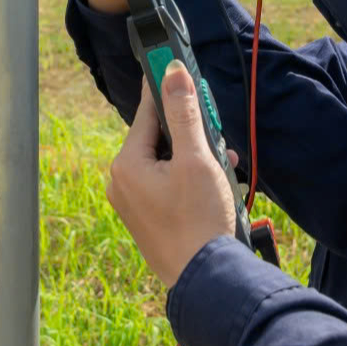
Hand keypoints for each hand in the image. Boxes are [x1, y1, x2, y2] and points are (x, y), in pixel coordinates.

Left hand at [107, 61, 237, 288]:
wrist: (206, 281)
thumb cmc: (200, 220)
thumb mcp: (196, 159)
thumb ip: (184, 112)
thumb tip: (172, 71)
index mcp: (126, 164)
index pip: (147, 113)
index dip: (167, 90)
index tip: (174, 64)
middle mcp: (122, 183)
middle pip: (159, 139)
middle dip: (193, 135)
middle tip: (217, 137)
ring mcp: (133, 204)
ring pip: (168, 163)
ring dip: (199, 159)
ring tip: (224, 167)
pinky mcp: (149, 220)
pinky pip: (169, 186)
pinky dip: (193, 180)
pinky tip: (218, 186)